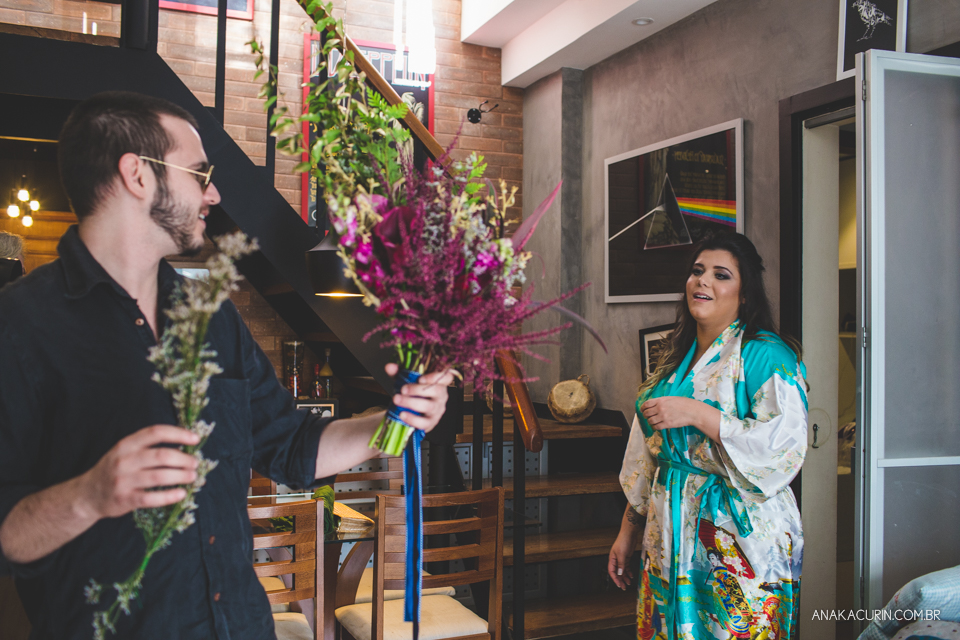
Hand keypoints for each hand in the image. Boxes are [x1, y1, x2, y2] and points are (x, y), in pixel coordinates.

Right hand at [80, 426, 199, 519]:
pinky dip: (169, 496)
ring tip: (192, 476)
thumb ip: (148, 448)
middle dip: (183, 459)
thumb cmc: (114, 470)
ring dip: (180, 476)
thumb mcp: (125, 452)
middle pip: (161, 456)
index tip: (195, 439)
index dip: (178, 434)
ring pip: (159, 477)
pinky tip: (181, 493)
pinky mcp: (124, 499)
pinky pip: (151, 498)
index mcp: (126, 444)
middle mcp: (124, 460)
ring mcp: (123, 480)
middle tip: (195, 463)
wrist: (87, 494)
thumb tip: (184, 448)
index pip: (155, 432)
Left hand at [385, 363, 454, 433]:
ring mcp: (438, 410)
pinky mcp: (431, 422)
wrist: (410, 410)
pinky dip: (412, 419)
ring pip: (429, 406)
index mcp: (439, 382)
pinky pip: (424, 422)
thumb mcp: (406, 380)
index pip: (446, 377)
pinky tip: (402, 414)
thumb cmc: (412, 392)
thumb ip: (399, 372)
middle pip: (436, 391)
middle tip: (403, 389)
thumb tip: (389, 367)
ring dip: (411, 403)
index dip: (436, 377)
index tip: (420, 378)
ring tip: (397, 400)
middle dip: (417, 390)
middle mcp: (441, 395)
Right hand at [607, 528, 638, 589]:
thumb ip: (621, 564)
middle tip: (624, 587)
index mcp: (612, 559)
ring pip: (622, 571)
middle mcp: (616, 560)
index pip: (612, 571)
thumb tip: (619, 574)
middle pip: (617, 572)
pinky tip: (631, 576)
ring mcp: (622, 559)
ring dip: (625, 577)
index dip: (615, 579)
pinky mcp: (627, 558)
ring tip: (629, 583)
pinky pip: (627, 567)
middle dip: (620, 580)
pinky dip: (629, 572)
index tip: (619, 585)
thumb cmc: (623, 542)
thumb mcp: (622, 554)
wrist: (629, 534)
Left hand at [640, 396, 704, 430]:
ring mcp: (663, 416)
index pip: (646, 404)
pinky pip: (656, 427)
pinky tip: (657, 425)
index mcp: (660, 400)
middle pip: (646, 413)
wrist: (693, 411)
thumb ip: (661, 401)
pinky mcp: (667, 424)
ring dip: (650, 422)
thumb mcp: (671, 398)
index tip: (642, 410)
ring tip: (653, 421)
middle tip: (647, 416)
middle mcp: (660, 408)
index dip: (642, 408)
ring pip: (650, 421)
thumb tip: (654, 404)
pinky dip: (655, 427)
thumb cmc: (684, 403)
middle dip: (645, 415)